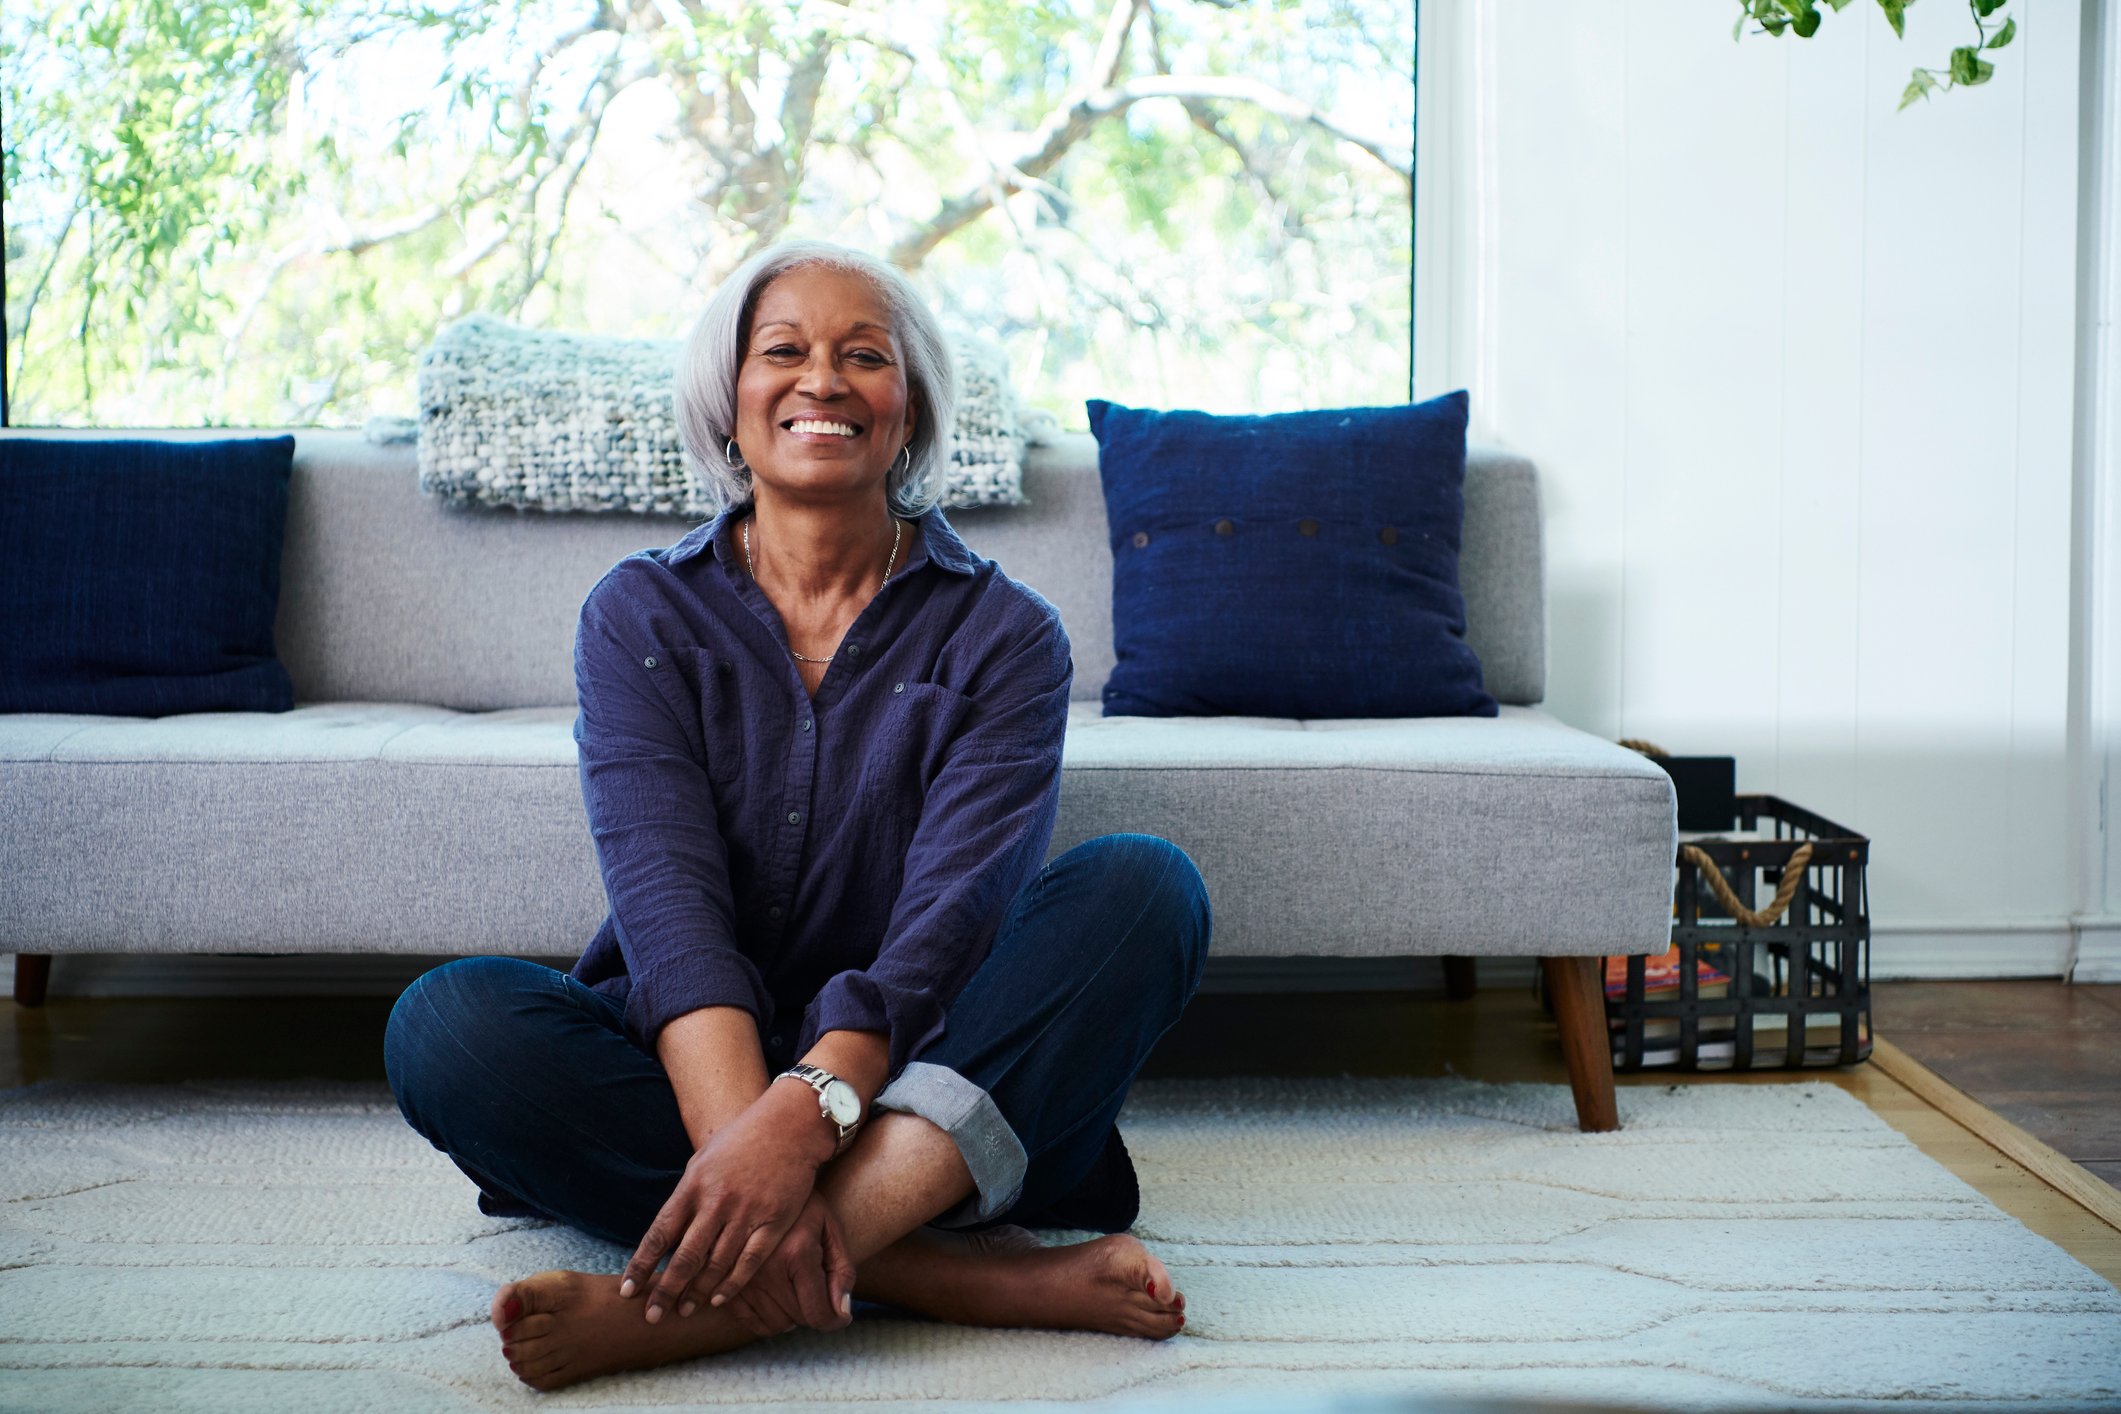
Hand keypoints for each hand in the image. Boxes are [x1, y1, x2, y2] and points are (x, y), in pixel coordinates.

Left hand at [619, 1081, 832, 1321]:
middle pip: (685, 1257)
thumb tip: (667, 1230)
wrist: (788, 1125)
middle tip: (652, 1315)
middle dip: (665, 1290)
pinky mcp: (774, 1221)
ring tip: (684, 1311)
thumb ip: (686, 1195)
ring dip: (696, 1293)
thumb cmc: (741, 1140)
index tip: (627, 1291)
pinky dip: (732, 1284)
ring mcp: (746, 1213)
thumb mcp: (703, 1160)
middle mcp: (716, 1202)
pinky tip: (718, 1299)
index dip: (641, 1266)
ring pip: (715, 1264)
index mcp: (693, 1186)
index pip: (659, 1234)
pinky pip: (749, 1261)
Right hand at [720, 1192, 856, 1336]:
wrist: (759, 1179)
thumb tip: (842, 1315)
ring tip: (798, 1292)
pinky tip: (778, 1298)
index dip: (834, 1321)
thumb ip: (841, 1271)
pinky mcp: (723, 1282)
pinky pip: (749, 1322)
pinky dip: (767, 1320)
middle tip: (819, 1293)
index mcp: (796, 1253)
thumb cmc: (803, 1204)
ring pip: (774, 1324)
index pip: (817, 1313)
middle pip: (797, 1319)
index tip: (841, 1318)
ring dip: (791, 1317)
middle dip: (813, 1313)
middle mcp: (765, 1269)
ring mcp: (740, 1277)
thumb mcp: (830, 1227)